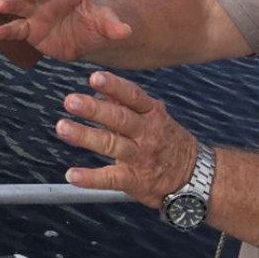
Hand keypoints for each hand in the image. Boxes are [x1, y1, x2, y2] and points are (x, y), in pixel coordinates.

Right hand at [0, 0, 131, 58]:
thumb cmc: (95, 25)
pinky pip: (17, 29)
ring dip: (11, 4)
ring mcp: (37, 12)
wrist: (84, 38)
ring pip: (21, 5)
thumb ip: (112, 26)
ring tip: (0, 6)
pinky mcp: (29, 29)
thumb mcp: (106, 25)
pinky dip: (6, 30)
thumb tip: (126, 30)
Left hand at [57, 70, 197, 206]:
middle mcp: (147, 133)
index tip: (94, 78)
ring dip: (85, 136)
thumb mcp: (153, 116)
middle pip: (119, 118)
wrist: (195, 177)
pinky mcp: (135, 180)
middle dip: (94, 109)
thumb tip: (101, 87)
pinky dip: (90, 178)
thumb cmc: (167, 141)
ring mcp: (141, 157)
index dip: (114, 86)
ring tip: (63, 128)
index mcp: (151, 113)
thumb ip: (126, 102)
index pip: (132, 96)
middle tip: (71, 101)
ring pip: (111, 144)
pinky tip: (72, 175)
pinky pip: (111, 179)